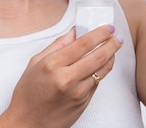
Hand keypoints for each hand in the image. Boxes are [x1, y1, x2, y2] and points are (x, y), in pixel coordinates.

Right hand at [0, 26, 120, 127]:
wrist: (28, 122)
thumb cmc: (28, 93)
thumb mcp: (35, 63)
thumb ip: (57, 45)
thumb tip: (74, 32)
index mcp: (52, 65)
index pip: (83, 44)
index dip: (99, 34)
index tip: (107, 27)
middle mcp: (67, 79)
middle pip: (98, 57)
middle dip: (111, 44)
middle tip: (117, 36)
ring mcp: (77, 93)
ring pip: (102, 70)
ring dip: (111, 57)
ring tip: (114, 48)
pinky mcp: (83, 103)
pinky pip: (96, 83)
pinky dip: (101, 71)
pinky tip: (101, 64)